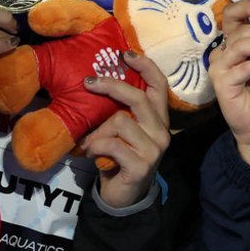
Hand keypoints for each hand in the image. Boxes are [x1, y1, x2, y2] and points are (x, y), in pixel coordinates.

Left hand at [81, 51, 171, 208]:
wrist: (123, 197)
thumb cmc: (119, 158)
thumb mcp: (122, 131)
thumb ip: (119, 111)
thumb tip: (95, 82)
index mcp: (157, 119)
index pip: (160, 85)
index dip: (145, 66)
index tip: (125, 53)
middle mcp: (161, 131)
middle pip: (139, 98)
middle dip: (111, 86)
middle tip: (88, 83)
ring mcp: (154, 149)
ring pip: (121, 121)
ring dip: (98, 130)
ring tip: (89, 142)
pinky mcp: (142, 165)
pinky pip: (113, 144)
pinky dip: (96, 146)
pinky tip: (91, 153)